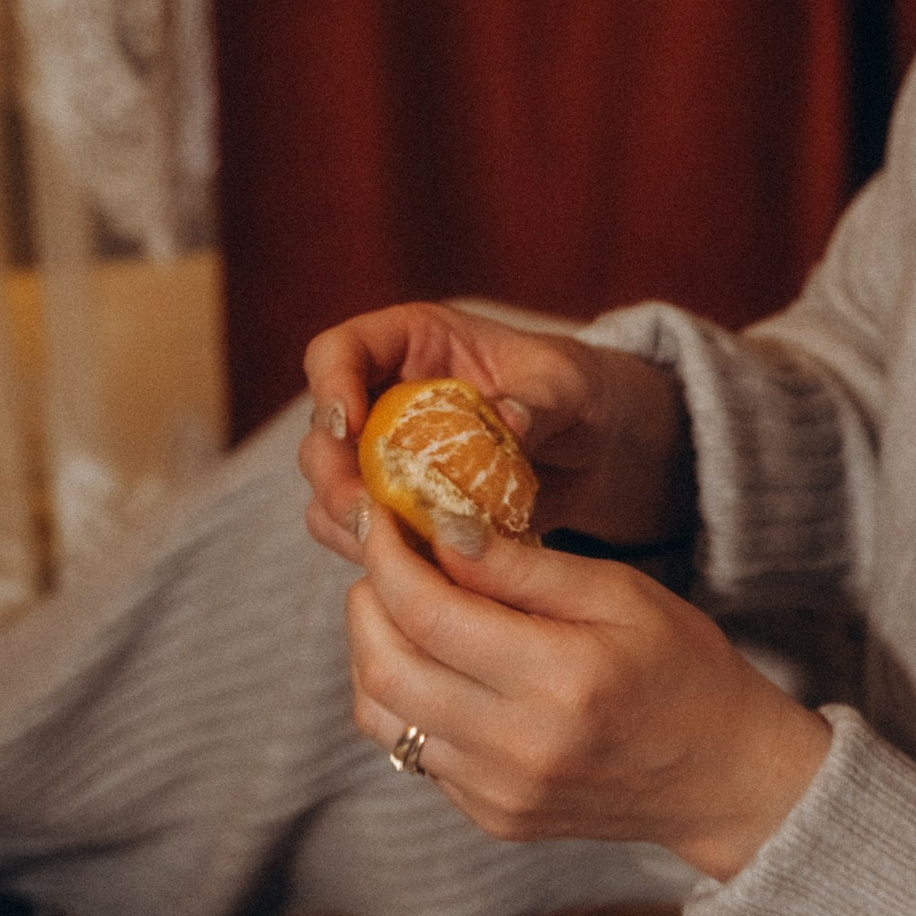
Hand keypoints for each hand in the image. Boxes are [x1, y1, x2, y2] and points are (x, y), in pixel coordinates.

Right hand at [298, 301, 693, 569]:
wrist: (593, 450)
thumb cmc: (574, 393)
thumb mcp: (567, 384)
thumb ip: (538, 398)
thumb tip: (509, 421)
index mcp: (409, 344)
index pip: (338, 352)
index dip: (329, 385)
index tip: (349, 425)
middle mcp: (383, 400)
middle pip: (322, 434)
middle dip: (332, 474)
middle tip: (364, 510)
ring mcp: (386, 459)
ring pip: (329, 491)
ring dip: (346, 522)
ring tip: (385, 547)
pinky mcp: (401, 510)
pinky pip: (363, 535)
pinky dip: (377, 555)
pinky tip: (411, 571)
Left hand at [346, 507, 827, 878]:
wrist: (721, 777)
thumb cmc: (682, 669)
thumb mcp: (621, 595)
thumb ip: (526, 567)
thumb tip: (440, 529)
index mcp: (559, 680)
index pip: (427, 612)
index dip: (386, 556)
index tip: (380, 517)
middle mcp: (518, 746)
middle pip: (384, 667)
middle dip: (365, 600)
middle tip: (387, 561)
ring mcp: (498, 791)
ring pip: (382, 715)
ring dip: (373, 651)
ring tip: (408, 611)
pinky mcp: (490, 816)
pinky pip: (413, 750)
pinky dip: (409, 697)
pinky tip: (446, 667)